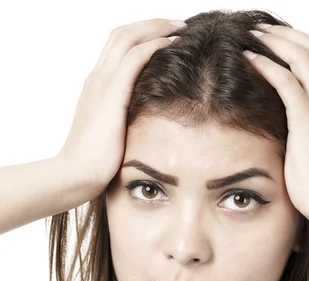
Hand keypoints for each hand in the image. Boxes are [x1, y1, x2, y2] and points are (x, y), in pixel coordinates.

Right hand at [56, 18, 185, 198]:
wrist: (76, 175)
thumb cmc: (94, 167)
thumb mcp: (112, 140)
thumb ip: (124, 127)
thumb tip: (145, 132)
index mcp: (96, 90)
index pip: (117, 50)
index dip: (141, 38)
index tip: (166, 38)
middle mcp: (96, 80)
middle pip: (122, 35)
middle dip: (151, 25)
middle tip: (177, 25)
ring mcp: (102, 84)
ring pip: (128, 38)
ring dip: (156, 28)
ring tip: (180, 27)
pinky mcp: (111, 94)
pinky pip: (135, 57)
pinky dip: (154, 45)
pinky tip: (172, 44)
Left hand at [244, 25, 308, 222]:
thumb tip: (299, 128)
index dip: (306, 45)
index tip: (282, 43)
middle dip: (289, 35)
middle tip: (263, 30)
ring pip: (304, 56)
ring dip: (277, 41)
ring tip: (254, 35)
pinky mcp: (308, 118)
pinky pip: (288, 80)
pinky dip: (268, 64)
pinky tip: (250, 59)